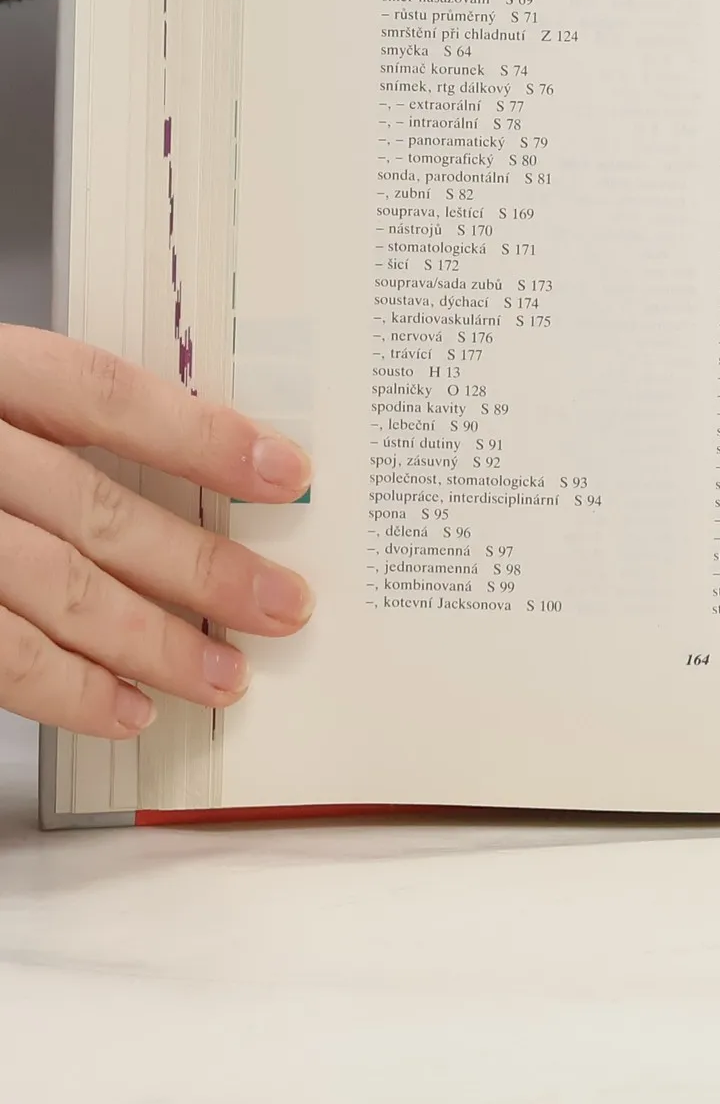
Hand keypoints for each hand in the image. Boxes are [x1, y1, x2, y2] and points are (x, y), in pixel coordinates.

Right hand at [0, 326, 312, 739]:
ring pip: (47, 588)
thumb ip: (54, 428)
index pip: (99, 395)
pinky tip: (124, 708)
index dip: (199, 433)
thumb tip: (198, 477)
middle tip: (284, 605)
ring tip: (222, 676)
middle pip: (91, 506)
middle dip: (199, 566)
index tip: (287, 473)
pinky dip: (62, 689)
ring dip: (148, 641)